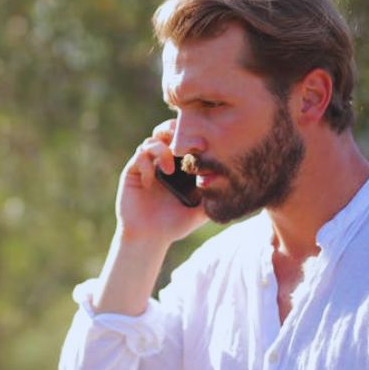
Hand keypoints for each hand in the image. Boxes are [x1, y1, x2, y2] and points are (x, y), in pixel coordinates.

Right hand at [115, 119, 207, 244]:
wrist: (149, 238)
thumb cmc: (174, 225)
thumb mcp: (200, 211)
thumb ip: (214, 197)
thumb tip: (236, 187)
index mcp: (178, 167)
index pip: (183, 140)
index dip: (192, 136)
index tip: (204, 145)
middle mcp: (160, 162)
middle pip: (165, 132)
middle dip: (173, 130)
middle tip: (184, 142)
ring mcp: (145, 167)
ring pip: (151, 141)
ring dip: (161, 151)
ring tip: (169, 170)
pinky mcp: (132, 173)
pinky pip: (138, 157)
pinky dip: (146, 164)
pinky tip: (151, 183)